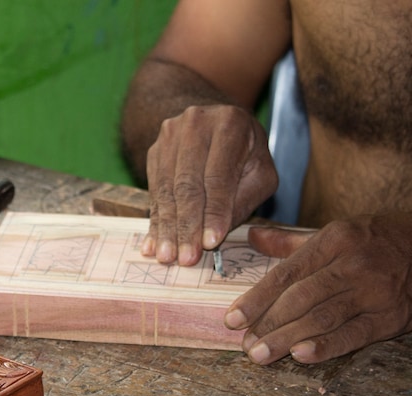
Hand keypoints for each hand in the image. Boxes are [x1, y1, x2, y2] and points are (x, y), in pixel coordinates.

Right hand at [142, 104, 276, 265]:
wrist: (215, 122)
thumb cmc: (245, 154)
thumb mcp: (260, 173)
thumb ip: (243, 200)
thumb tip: (214, 237)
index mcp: (230, 124)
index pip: (218, 177)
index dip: (214, 213)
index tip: (210, 243)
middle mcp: (196, 123)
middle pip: (187, 184)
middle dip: (187, 226)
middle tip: (185, 257)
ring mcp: (170, 134)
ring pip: (166, 190)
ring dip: (166, 227)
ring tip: (167, 256)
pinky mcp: (154, 150)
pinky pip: (153, 190)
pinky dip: (155, 220)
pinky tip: (152, 243)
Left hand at [225, 214, 411, 363]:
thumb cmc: (375, 241)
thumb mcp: (336, 232)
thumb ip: (290, 241)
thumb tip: (251, 237)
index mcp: (334, 240)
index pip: (286, 274)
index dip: (256, 299)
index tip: (233, 319)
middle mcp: (352, 264)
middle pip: (300, 298)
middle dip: (268, 324)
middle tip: (245, 345)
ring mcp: (374, 291)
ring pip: (323, 317)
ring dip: (287, 339)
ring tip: (261, 355)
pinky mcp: (391, 316)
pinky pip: (354, 334)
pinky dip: (327, 346)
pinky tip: (301, 356)